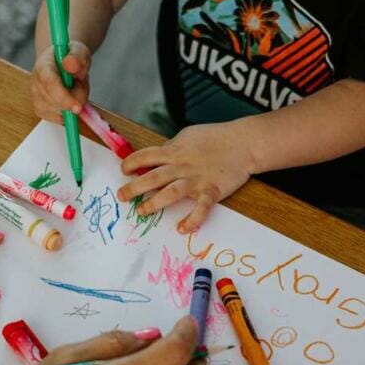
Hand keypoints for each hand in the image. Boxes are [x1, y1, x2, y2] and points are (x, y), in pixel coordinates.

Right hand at [31, 41, 91, 123]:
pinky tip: (70, 101)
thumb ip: (77, 57)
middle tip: (81, 87)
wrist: (63, 62)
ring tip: (75, 90)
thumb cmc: (71, 58)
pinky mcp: (40, 108)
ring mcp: (35, 96)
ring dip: (71, 106)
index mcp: (43, 65)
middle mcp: (35, 82)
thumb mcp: (79, 52)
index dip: (63, 98)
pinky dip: (67, 114)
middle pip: (52, 101)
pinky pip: (55, 118)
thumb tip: (70, 64)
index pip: (49, 84)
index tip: (78, 107)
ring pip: (55, 112)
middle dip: (72, 100)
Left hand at [118, 122, 252, 232]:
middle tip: (122, 196)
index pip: (146, 156)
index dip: (132, 162)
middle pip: (153, 177)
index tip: (123, 170)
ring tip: (142, 211)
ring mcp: (196, 180)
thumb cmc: (215, 137)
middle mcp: (182, 166)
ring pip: (171, 193)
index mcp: (175, 151)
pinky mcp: (211, 191)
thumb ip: (172, 148)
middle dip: (134, 187)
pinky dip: (192, 220)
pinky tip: (181, 228)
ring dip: (154, 203)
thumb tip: (156, 156)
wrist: (243, 143)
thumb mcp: (188, 136)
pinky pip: (200, 208)